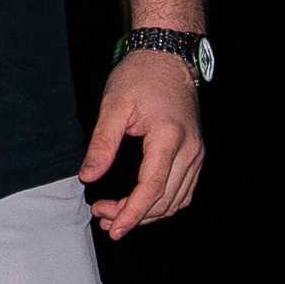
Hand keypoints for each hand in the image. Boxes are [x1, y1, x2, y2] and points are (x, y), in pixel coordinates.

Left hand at [80, 50, 204, 239]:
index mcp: (168, 138)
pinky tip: (142, 205)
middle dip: (133, 215)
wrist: (168, 56)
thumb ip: (102, 143)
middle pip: (164, 200)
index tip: (112, 227)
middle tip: (101, 216)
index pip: (151, 189)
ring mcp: (196, 153)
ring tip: (116, 216)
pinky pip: (184, 190)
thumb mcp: (114, 105)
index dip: (130, 213)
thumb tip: (87, 177)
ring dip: (148, 213)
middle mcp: (189, 150)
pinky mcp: (196, 152)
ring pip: (176, 199)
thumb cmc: (141, 75)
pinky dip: (163, 203)